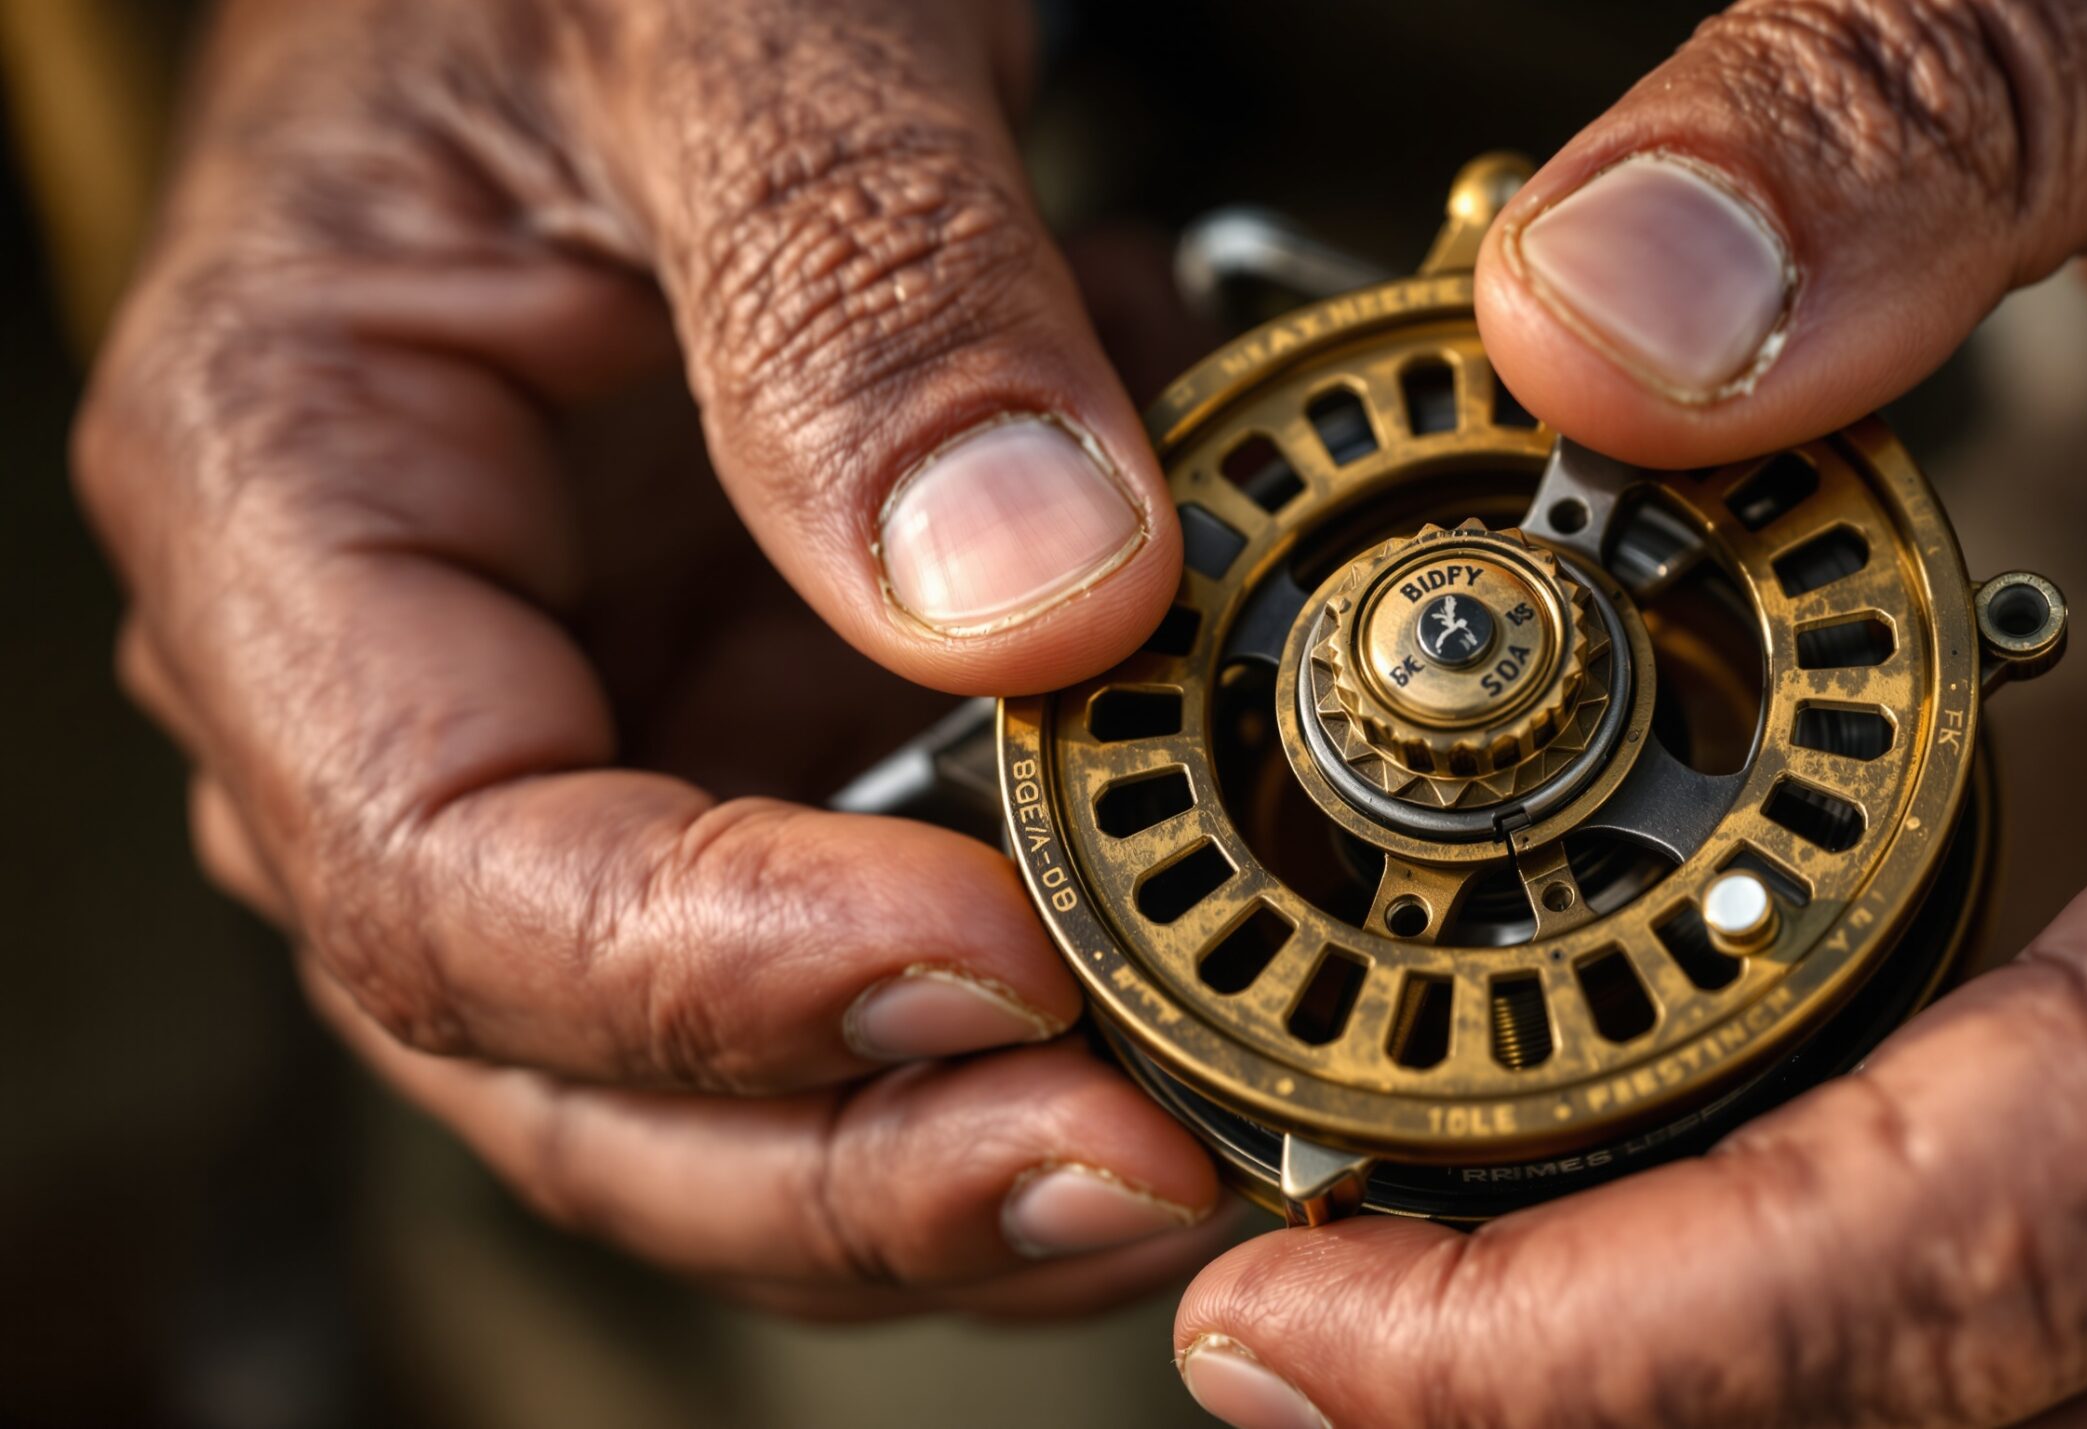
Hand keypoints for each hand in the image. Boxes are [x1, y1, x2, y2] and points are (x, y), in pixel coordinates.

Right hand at [75, 0, 1231, 1318]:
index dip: (709, 976)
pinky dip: (1018, 996)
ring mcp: (571, 729)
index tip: (994, 968)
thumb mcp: (729, 18)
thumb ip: (860, 278)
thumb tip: (1029, 591)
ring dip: (947, 1144)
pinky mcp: (726, 738)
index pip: (442, 862)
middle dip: (845, 1160)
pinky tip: (1186, 939)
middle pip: (561, 1058)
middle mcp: (397, 674)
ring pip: (710, 1070)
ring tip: (1191, 1141)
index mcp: (289, 501)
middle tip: (1132, 1172)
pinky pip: (845, 952)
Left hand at [1176, 0, 2086, 1422]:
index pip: (2066, 1196)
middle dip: (1627, 1398)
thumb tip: (1598, 326)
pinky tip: (1660, 1224)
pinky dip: (1858, 1301)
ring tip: (1422, 1302)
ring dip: (1727, 1379)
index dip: (1658, 1328)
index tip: (1322, 1327)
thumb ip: (1953, 121)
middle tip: (1301, 1338)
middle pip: (2053, 1382)